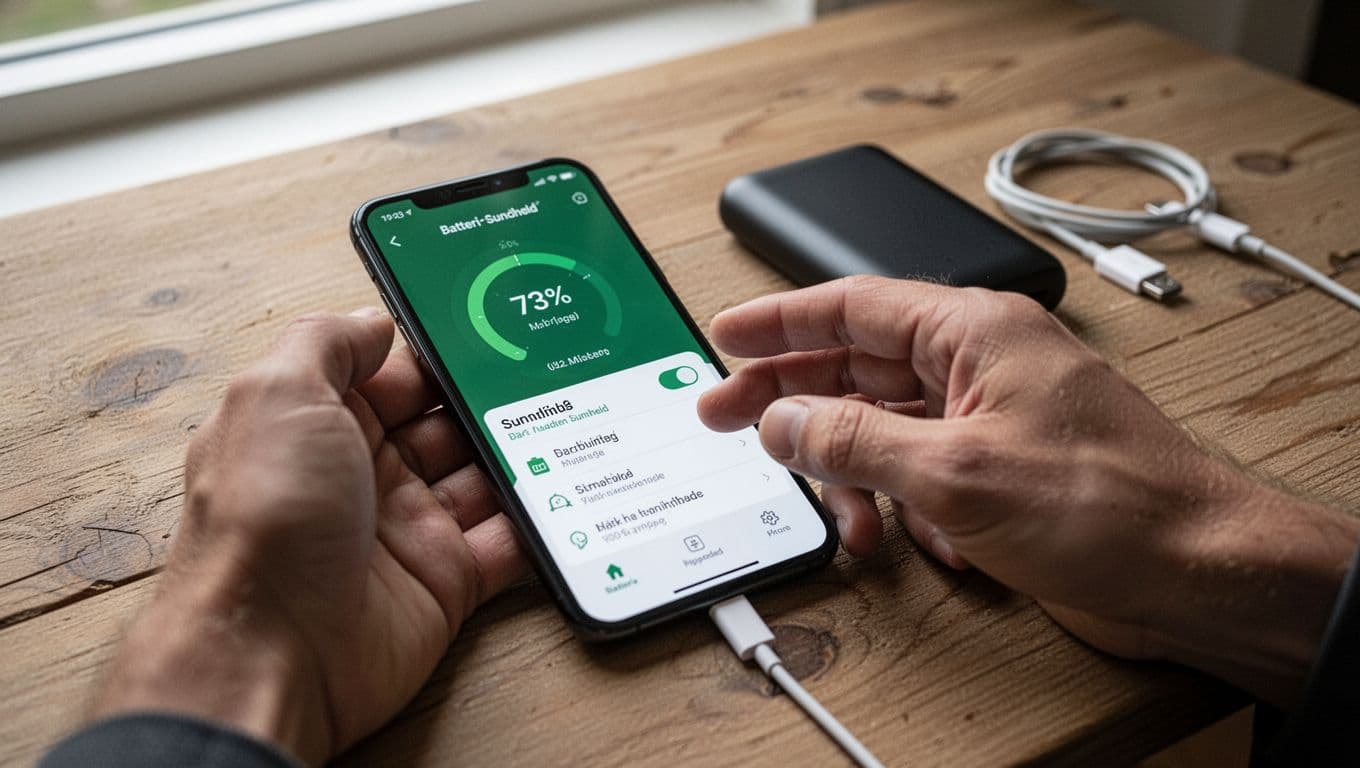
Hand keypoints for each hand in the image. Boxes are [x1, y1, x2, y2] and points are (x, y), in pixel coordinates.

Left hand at [93, 309, 527, 762]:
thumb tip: (374, 319)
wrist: (274, 653)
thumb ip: (327, 343)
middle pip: (445, 420)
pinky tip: (570, 490)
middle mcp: (363, 473)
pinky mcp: (447, 582)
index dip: (433, 349)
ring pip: (484, 476)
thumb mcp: (276, 396)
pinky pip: (508, 544)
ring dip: (522, 452)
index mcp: (316, 425)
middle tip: (547, 367)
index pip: (388, 374)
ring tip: (577, 416)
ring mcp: (408, 528)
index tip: (487, 322)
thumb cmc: (262, 521)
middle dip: (489, 397)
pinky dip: (540, 522)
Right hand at [697, 277, 1358, 705]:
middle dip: (793, 402)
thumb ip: (853, 441)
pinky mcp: (1002, 471)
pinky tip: (927, 542)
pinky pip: (923, 476)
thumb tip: (782, 421)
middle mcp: (981, 365)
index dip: (778, 320)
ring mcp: (992, 419)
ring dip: (856, 479)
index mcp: (974, 331)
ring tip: (848, 523)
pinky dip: (909, 510)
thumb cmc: (1110, 503)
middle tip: (726, 419)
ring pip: (885, 431)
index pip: (852, 306)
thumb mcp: (954, 472)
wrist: (1195, 571)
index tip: (725, 335)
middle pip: (858, 366)